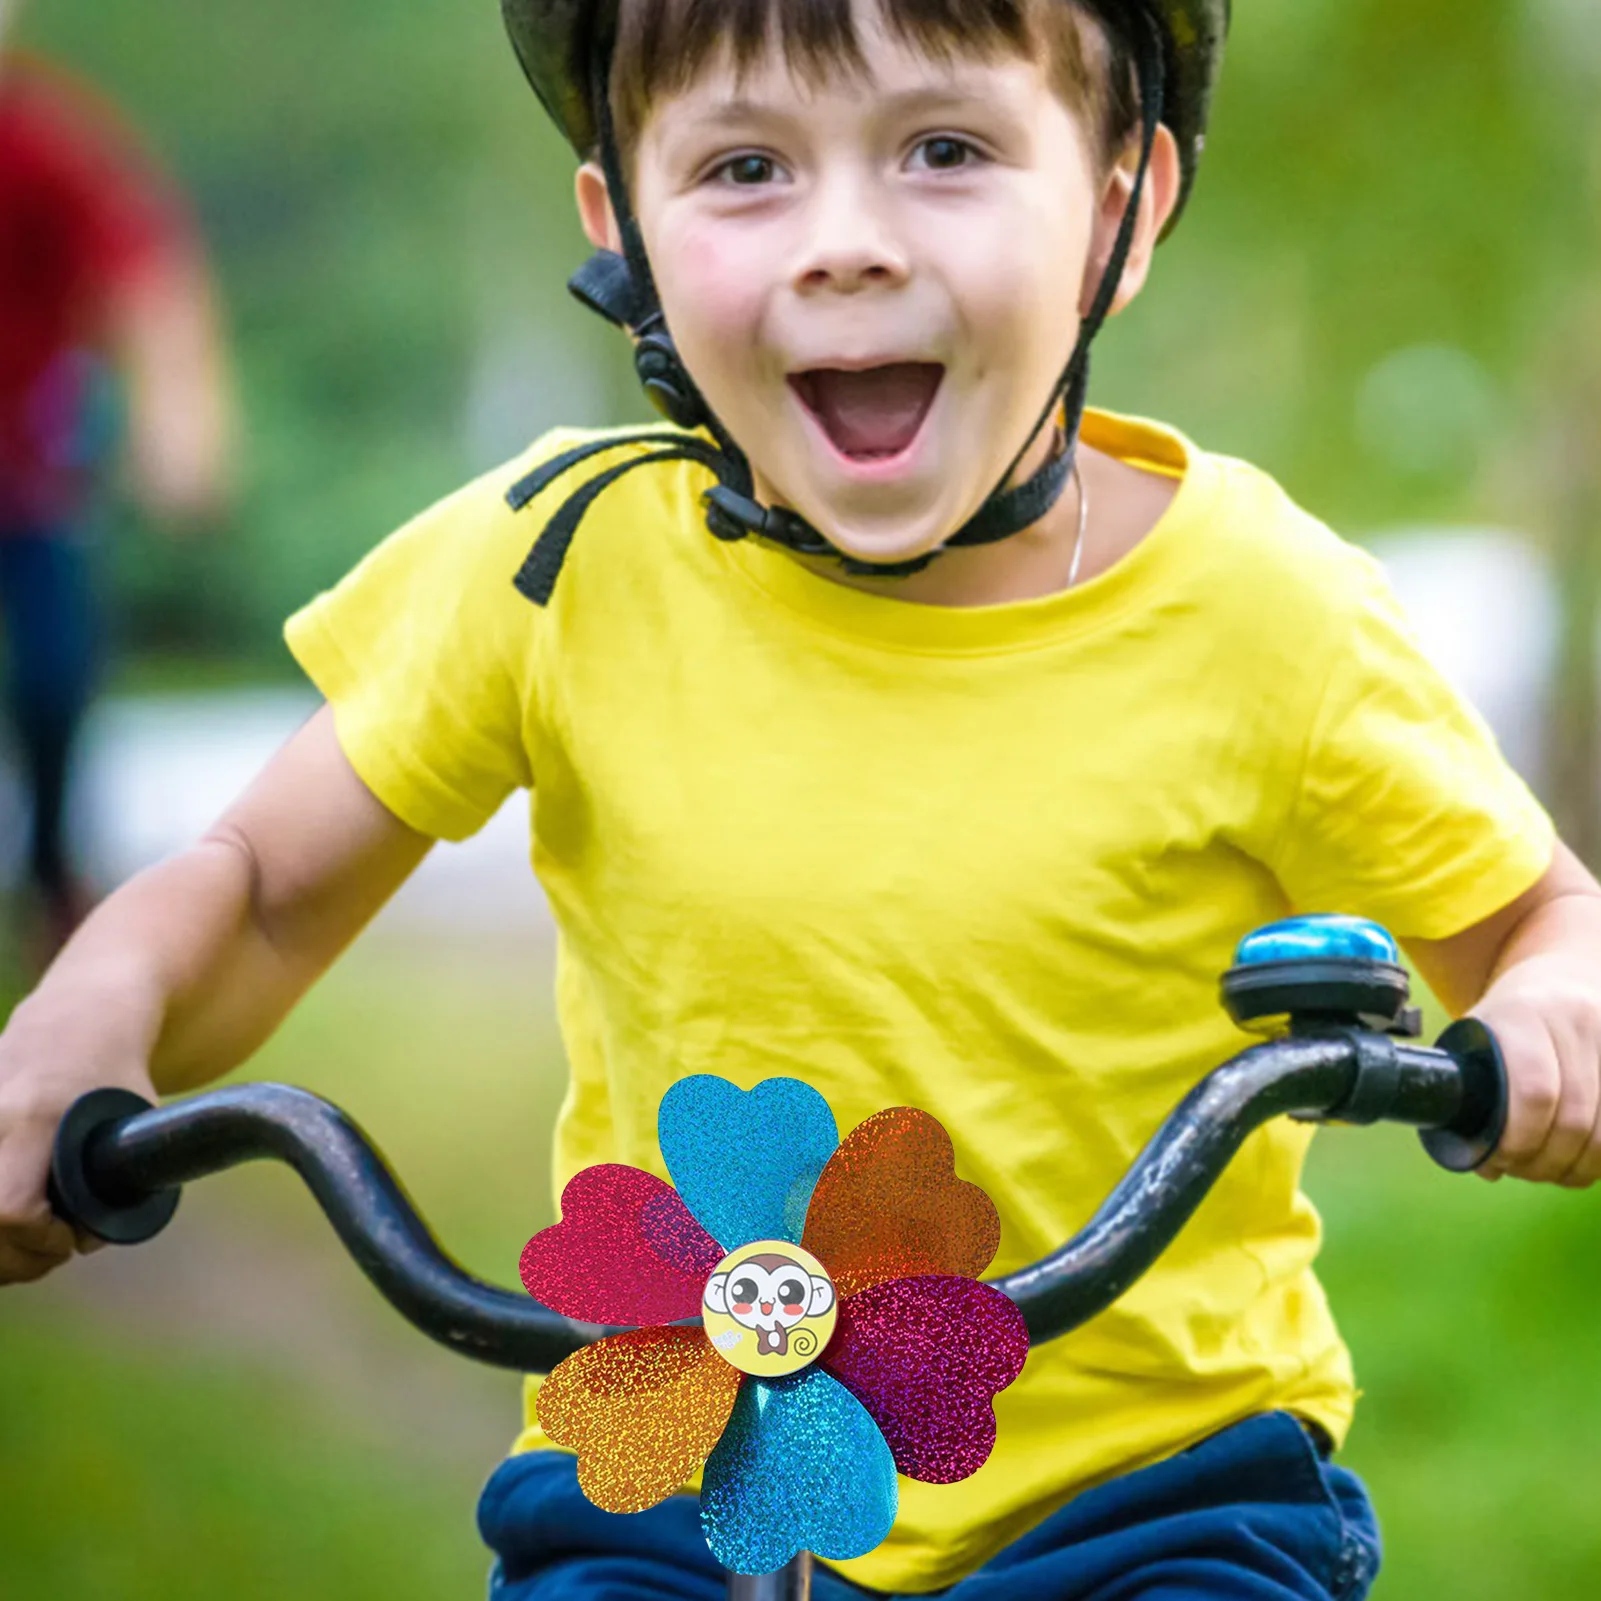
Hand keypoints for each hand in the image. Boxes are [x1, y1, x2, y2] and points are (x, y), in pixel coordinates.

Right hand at [0, 993, 157, 1283]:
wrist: (76, 1013)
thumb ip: (126, 1179)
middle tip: (52, 1252)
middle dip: (15, 1257)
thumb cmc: (115, 1072)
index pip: (10, 1207)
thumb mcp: (138, 1118)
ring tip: (33, 1244)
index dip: (40, 1240)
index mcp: (35, 1117)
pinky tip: (8, 1233)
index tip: (72, 1239)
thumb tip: (92, 1240)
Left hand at [1473, 955, 1600, 1186]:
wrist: (1560, 983)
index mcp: (1523, 1016)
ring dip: (1578, 1166)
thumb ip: (1474, 1097)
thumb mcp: (1479, 1040)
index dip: (1519, 1138)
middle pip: (1574, 1118)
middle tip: (1524, 1171)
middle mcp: (1576, 1023)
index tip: (1500, 1159)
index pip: (1533, 1090)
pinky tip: (1583, 1162)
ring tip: (1552, 1172)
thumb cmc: (1511, 1024)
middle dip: (1545, 1161)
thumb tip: (1484, 1166)